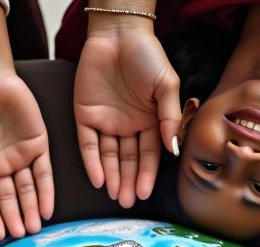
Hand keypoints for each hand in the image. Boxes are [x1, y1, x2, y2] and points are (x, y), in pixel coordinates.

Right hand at [0, 71, 52, 240]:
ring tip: (34, 228)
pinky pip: (44, 174)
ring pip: (28, 190)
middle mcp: (1, 166)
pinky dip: (46, 192)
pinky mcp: (38, 146)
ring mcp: (20, 157)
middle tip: (20, 235)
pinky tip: (47, 209)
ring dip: (31, 209)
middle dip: (15, 217)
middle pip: (9, 198)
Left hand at [74, 24, 179, 207]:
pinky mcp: (85, 115)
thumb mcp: (166, 85)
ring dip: (111, 177)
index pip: (148, 155)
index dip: (146, 175)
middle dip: (127, 182)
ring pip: (108, 157)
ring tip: (114, 196)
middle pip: (127, 161)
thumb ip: (169, 117)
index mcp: (149, 121)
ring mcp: (106, 122)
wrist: (119, 31)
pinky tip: (98, 179)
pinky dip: (92, 162)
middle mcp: (128, 126)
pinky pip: (88, 144)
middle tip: (126, 202)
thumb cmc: (146, 54)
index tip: (144, 193)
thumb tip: (174, 150)